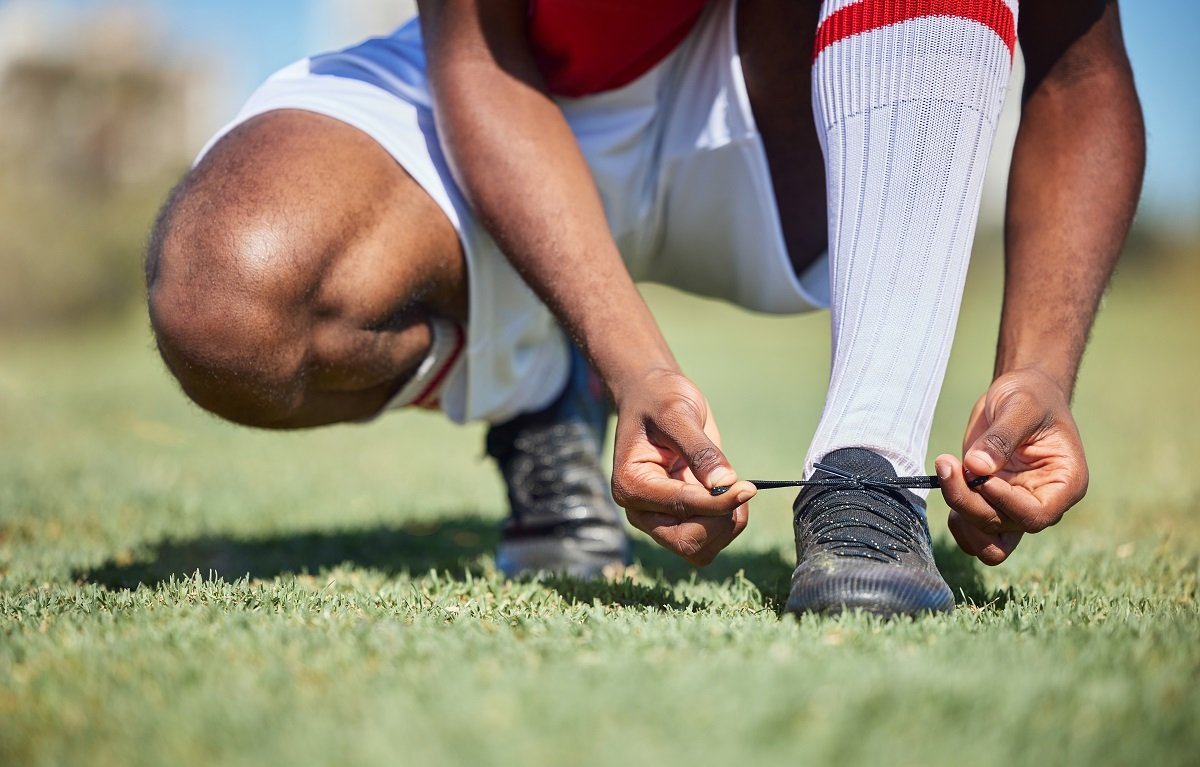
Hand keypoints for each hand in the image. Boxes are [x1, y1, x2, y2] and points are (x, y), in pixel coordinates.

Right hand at [610, 370, 757, 565]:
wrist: (653, 396)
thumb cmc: (660, 399)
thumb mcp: (678, 415)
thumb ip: (700, 451)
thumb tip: (725, 484)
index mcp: (631, 485)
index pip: (681, 509)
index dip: (719, 503)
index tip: (748, 487)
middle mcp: (641, 510)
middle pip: (687, 544)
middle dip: (719, 521)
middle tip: (738, 487)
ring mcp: (660, 518)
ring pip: (699, 550)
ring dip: (726, 526)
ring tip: (735, 488)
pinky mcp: (678, 518)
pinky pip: (708, 542)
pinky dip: (728, 524)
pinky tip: (730, 493)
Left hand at [935, 369, 1088, 565]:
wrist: (1020, 394)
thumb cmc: (1030, 396)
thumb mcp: (1020, 406)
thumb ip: (1001, 437)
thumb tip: (976, 467)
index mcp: (1064, 483)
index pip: (1036, 515)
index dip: (1004, 503)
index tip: (980, 477)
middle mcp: (1042, 502)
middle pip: (1004, 526)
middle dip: (969, 501)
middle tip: (946, 464)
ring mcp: (1014, 507)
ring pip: (988, 541)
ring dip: (961, 515)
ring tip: (946, 472)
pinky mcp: (991, 504)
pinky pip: (974, 534)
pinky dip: (957, 519)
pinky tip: (947, 481)